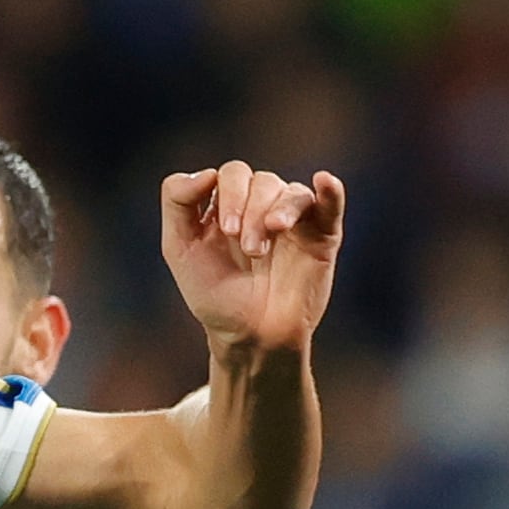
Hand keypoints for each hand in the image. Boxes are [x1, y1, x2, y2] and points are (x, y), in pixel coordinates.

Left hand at [161, 163, 343, 359]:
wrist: (250, 337)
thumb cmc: (213, 295)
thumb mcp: (179, 247)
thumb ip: (177, 201)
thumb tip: (206, 172)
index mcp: (228, 204)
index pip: (231, 174)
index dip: (229, 193)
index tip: (225, 230)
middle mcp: (261, 207)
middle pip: (260, 180)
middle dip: (251, 209)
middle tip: (247, 248)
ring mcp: (293, 220)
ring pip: (290, 193)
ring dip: (278, 213)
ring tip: (266, 245)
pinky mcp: (321, 237)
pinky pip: (330, 206)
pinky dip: (331, 192)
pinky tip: (325, 181)